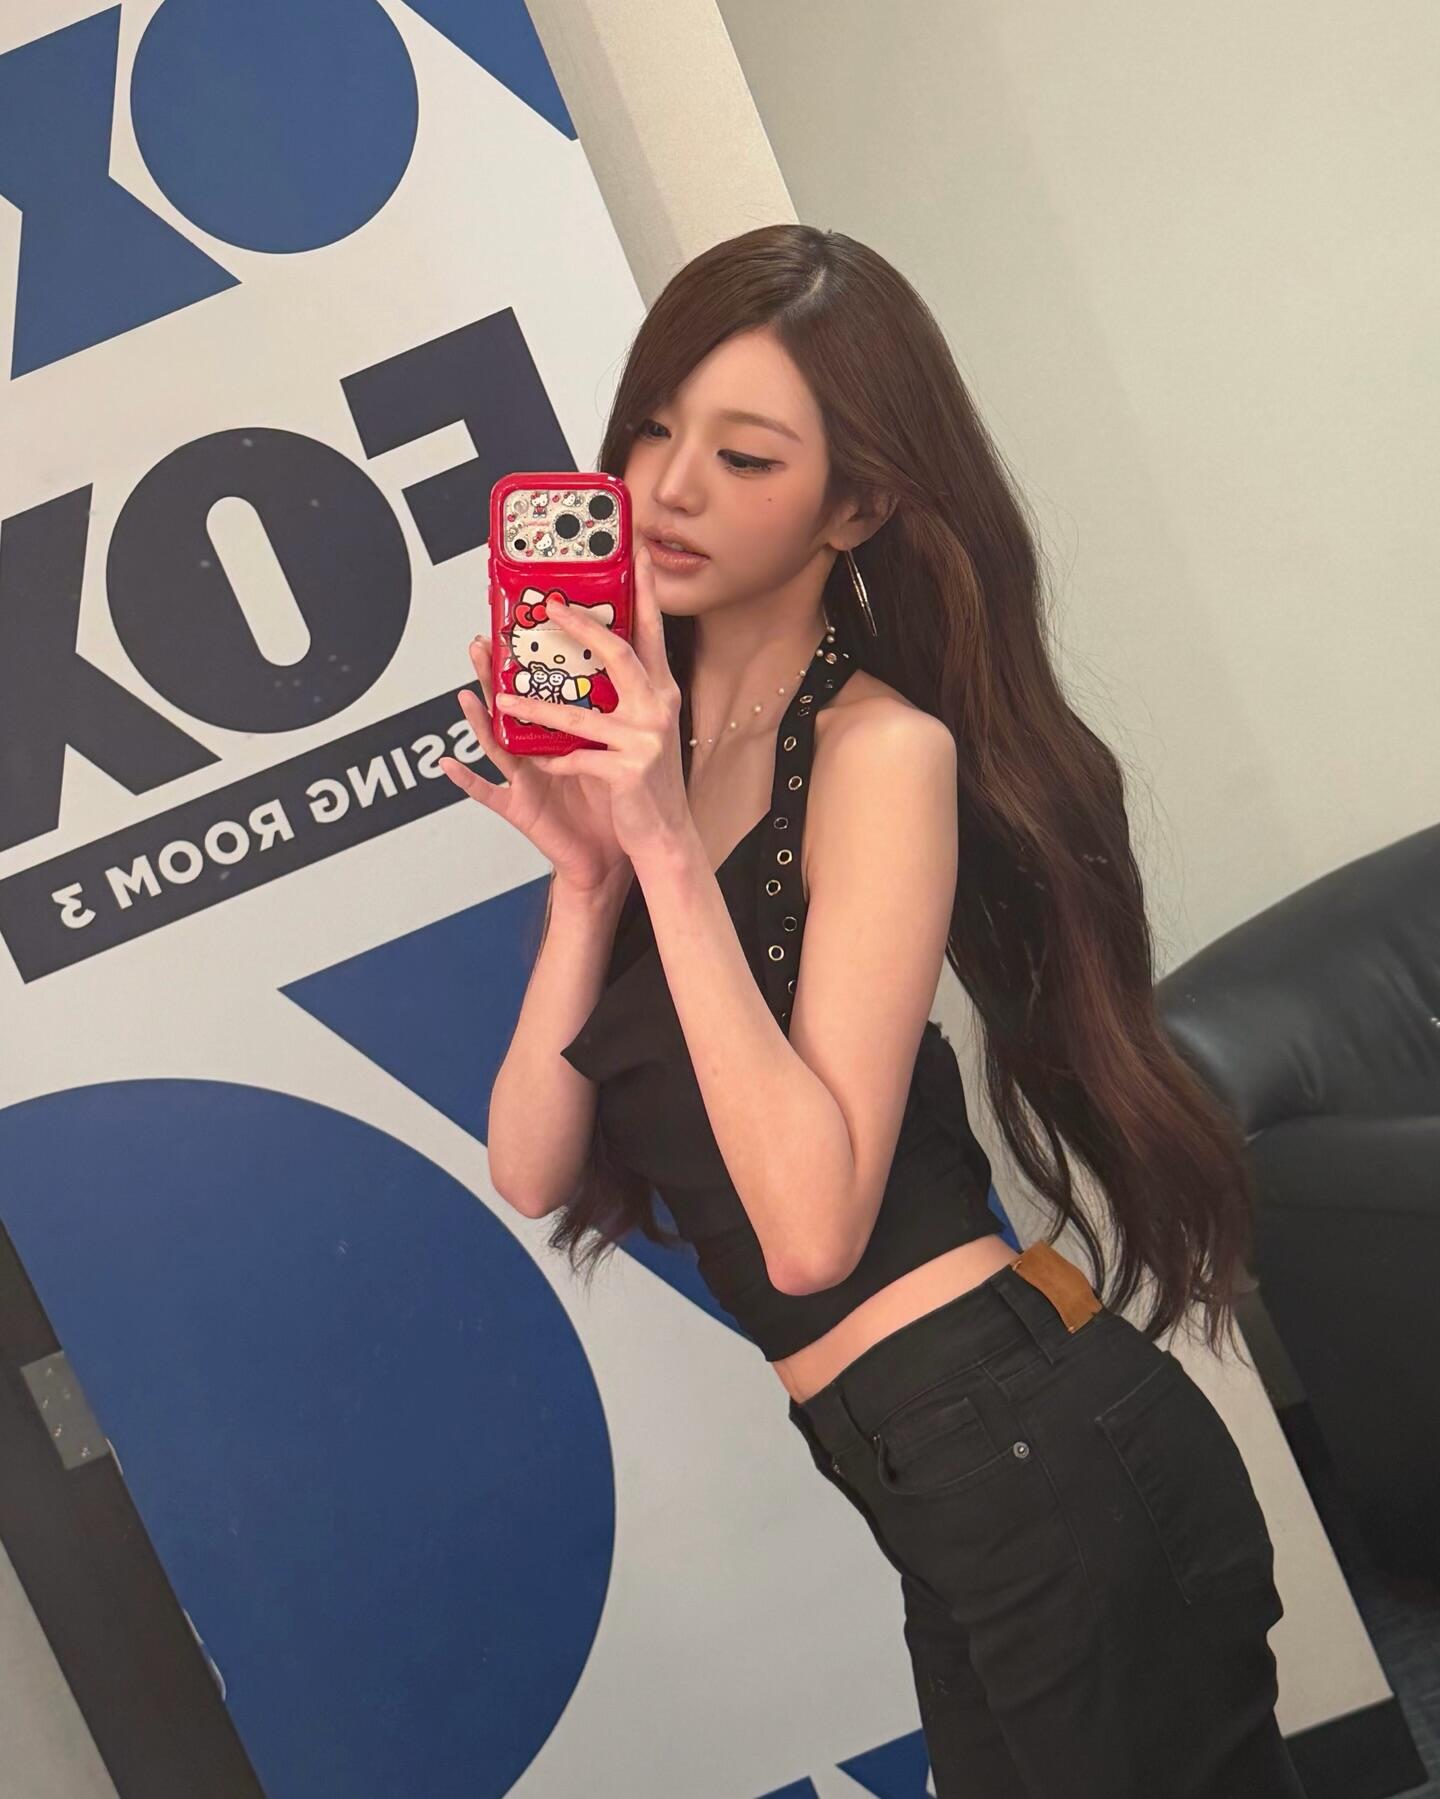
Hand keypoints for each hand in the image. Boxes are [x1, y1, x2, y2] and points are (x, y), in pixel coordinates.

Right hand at [441, 625, 633, 896]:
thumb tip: (639, 672)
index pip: (545, 690)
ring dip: (477, 718)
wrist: (610, 859)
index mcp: (562, 738)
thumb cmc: (611, 806)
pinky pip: (488, 794)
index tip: (527, 623)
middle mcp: (536, 755)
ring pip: (496, 743)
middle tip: (482, 642)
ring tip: (464, 692)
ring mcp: (524, 781)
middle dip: (494, 675)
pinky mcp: (521, 810)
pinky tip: (448, 764)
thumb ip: (616, 718)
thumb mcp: (618, 753)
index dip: (532, 661)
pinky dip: (467, 781)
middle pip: (512, 707)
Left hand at [480, 542, 690, 865]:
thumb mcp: (644, 730)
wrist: (664, 835)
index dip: (644, 592)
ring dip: (536, 707)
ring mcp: (644, 741)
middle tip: (549, 606)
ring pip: (580, 714)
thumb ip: (625, 695)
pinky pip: (577, 759)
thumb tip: (591, 658)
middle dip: (581, 627)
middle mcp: (657, 710)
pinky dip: (553, 761)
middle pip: (619, 655)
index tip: (637, 554)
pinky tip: (537, 761)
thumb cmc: (646, 782)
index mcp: (660, 694)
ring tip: (503, 698)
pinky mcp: (627, 773)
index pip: (650, 633)